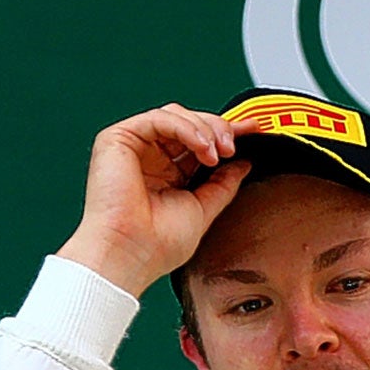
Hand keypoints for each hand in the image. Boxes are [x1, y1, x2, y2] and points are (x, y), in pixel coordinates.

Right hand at [56, 105, 252, 297]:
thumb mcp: (204, 207)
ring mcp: (133, 148)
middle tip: (235, 145)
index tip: (253, 130)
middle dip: (219, 128)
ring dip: (206, 128)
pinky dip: (187, 128)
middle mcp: (150, 158)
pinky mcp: (116, 140)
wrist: (131, 255)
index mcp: (167, 173)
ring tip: (219, 152)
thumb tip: (244, 163)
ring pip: (176, 115)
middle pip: (189, 121)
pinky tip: (203, 147)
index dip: (226, 132)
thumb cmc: (157, 243)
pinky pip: (158, 119)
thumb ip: (223, 183)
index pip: (199, 141)